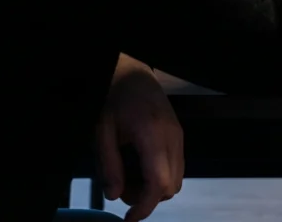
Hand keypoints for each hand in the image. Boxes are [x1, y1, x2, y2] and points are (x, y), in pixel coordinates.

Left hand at [96, 54, 182, 220]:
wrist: (132, 74)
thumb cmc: (115, 99)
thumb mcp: (102, 132)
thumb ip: (108, 166)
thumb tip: (114, 196)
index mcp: (151, 135)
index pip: (158, 183)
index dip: (145, 207)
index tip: (130, 218)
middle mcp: (171, 137)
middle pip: (170, 186)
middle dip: (147, 198)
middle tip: (123, 189)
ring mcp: (178, 136)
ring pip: (176, 179)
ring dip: (154, 188)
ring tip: (129, 176)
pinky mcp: (179, 135)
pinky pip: (177, 166)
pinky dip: (160, 176)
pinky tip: (140, 166)